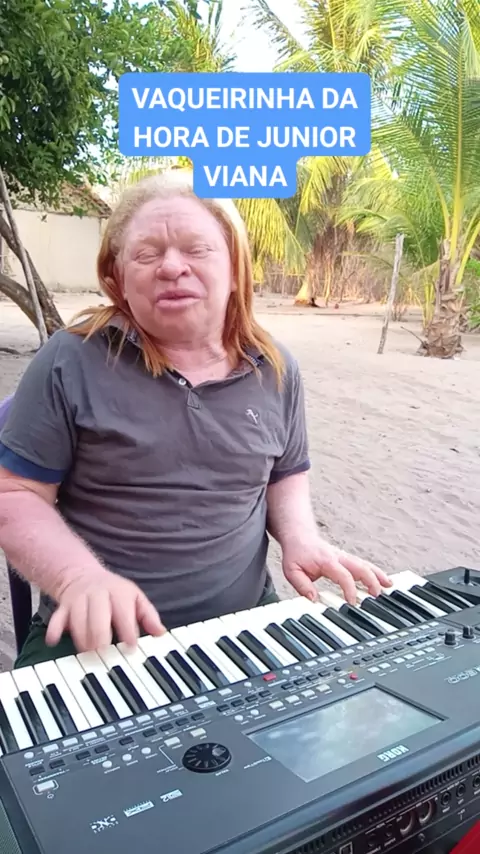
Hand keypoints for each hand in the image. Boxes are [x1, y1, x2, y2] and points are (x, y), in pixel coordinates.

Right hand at [46, 570, 165, 651]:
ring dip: (83, 640)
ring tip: (90, 653)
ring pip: (78, 621)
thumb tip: (160, 633)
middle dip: (102, 638)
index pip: (124, 613)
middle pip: (98, 619)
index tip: (131, 648)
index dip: (128, 632)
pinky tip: (54, 641)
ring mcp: (78, 601)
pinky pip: (56, 619)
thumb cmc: (114, 592)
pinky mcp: (63, 608)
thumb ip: (148, 616)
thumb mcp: (135, 597)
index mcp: (118, 593)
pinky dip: (54, 630)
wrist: (83, 575)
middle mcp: (97, 595)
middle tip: (106, 655)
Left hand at [282, 536, 391, 604]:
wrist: (299, 537)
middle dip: (371, 580)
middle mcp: (339, 557)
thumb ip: (302, 586)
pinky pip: (364, 565)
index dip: (350, 589)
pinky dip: (376, 573)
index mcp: (327, 561)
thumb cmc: (296, 555)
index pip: (343, 575)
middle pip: (360, 567)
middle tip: (377, 595)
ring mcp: (345, 557)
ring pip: (365, 565)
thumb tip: (314, 600)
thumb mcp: (291, 571)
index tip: (352, 603)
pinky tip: (386, 581)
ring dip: (378, 575)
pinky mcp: (348, 560)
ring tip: (390, 586)